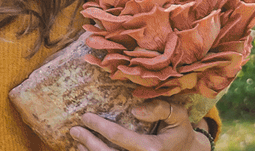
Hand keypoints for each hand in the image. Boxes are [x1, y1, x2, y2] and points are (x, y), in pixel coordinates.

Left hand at [69, 100, 209, 150]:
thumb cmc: (180, 131)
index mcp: (152, 149)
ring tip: (76, 142)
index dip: (100, 127)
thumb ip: (160, 108)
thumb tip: (135, 109)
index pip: (120, 137)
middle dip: (89, 142)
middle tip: (74, 130)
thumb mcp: (178, 115)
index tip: (85, 117)